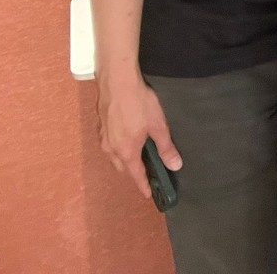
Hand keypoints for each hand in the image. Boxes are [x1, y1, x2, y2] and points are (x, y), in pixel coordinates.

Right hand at [97, 77, 181, 198]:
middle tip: (147, 172)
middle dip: (134, 172)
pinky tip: (126, 138)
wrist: (117, 81)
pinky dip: (118, 147)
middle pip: (123, 167)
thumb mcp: (158, 125)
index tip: (148, 194)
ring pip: (114, 156)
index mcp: (126, 151)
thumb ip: (166, 147)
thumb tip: (175, 165)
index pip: (136, 175)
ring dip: (125, 159)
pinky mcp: (101, 125)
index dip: (143, 185)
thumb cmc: (139, 103)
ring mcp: (103, 137)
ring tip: (138, 155)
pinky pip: (109, 143)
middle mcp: (111, 148)